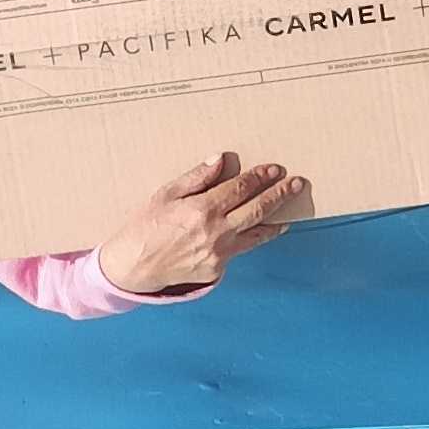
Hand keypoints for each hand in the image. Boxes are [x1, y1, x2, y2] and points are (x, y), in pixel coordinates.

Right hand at [95, 153, 301, 295]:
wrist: (133, 267)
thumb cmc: (145, 226)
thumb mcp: (165, 194)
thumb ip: (196, 178)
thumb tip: (221, 160)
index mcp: (202, 209)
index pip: (240, 189)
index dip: (259, 177)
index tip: (274, 169)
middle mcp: (215, 232)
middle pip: (257, 210)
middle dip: (279, 195)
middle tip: (296, 184)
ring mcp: (219, 253)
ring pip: (256, 235)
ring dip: (276, 221)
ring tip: (290, 213)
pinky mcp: (218, 269)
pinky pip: (240, 249)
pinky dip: (252, 239)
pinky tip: (262, 231)